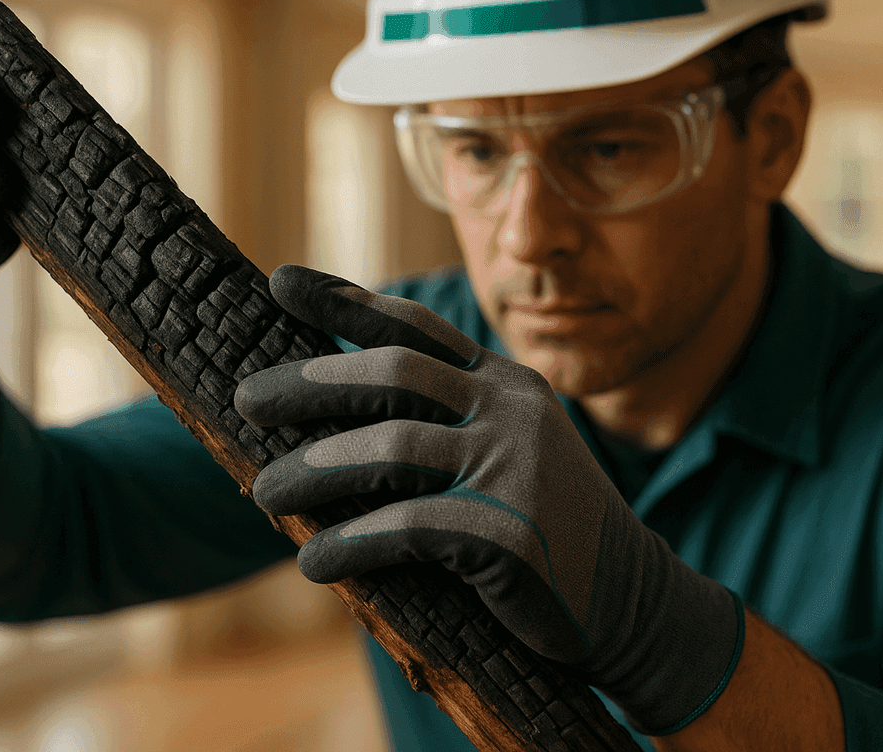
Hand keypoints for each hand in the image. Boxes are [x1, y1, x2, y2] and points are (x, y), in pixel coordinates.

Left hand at [235, 265, 743, 734]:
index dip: (344, 302)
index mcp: (503, 383)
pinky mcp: (507, 531)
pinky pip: (407, 529)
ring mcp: (511, 465)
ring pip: (389, 448)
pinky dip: (352, 545)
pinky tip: (316, 565)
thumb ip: (449, 423)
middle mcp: (508, 409)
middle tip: (249, 398)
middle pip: (391, 372)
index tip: (280, 283)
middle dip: (310, 383)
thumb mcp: (508, 451)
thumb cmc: (549, 526)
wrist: (633, 599)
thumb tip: (338, 425)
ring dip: (314, 472)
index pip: (414, 327)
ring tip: (264, 495)